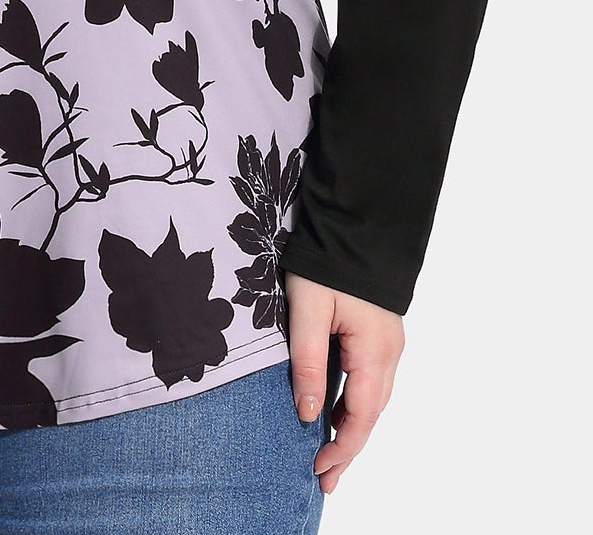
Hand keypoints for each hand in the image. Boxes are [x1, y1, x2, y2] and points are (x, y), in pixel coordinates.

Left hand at [283, 270, 404, 494]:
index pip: (361, 416)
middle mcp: (389, 352)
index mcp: (374, 350)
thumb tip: (308, 415)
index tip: (321, 471)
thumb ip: (308, 362)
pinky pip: (372, 379)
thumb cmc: (328, 262)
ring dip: (352, 426)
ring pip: (374, 398)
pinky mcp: (381, 333)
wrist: (356, 222)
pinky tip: (337, 410)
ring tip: (329, 452)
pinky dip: (356, 402)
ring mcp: (389, 342)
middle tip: (324, 476)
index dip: (343, 448)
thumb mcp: (308, 309)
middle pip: (371, 413)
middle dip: (348, 447)